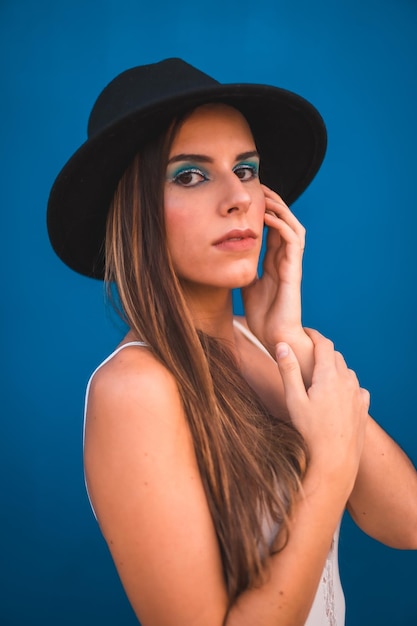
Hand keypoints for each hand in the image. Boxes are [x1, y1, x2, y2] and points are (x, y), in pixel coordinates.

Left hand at [242, 185, 306, 354]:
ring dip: (282, 210)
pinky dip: (282, 226)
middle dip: (275, 204)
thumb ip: (244, 269)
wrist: (274, 336)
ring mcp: (291, 264)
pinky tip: (269, 218)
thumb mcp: (247, 285)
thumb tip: (229, 258)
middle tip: (261, 188)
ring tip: (267, 197)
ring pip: (294, 227)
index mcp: (275, 262)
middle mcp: (285, 260)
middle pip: (286, 222)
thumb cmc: (263, 315)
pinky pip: (293, 242)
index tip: (252, 197)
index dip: (266, 211)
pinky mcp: (294, 272)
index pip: (273, 229)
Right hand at [276, 329, 369, 495]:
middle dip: (322, 351)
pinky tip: (337, 392)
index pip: (324, 344)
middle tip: (306, 353)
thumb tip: (282, 345)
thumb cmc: (309, 432)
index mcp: (329, 375)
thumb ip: (288, 370)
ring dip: (334, 367)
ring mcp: (357, 394)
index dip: (314, 335)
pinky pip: (356, 387)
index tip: (305, 332)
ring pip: (346, 371)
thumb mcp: (293, 399)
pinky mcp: (363, 407)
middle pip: (336, 356)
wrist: (334, 460)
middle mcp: (347, 381)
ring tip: (319, 373)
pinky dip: (345, 383)